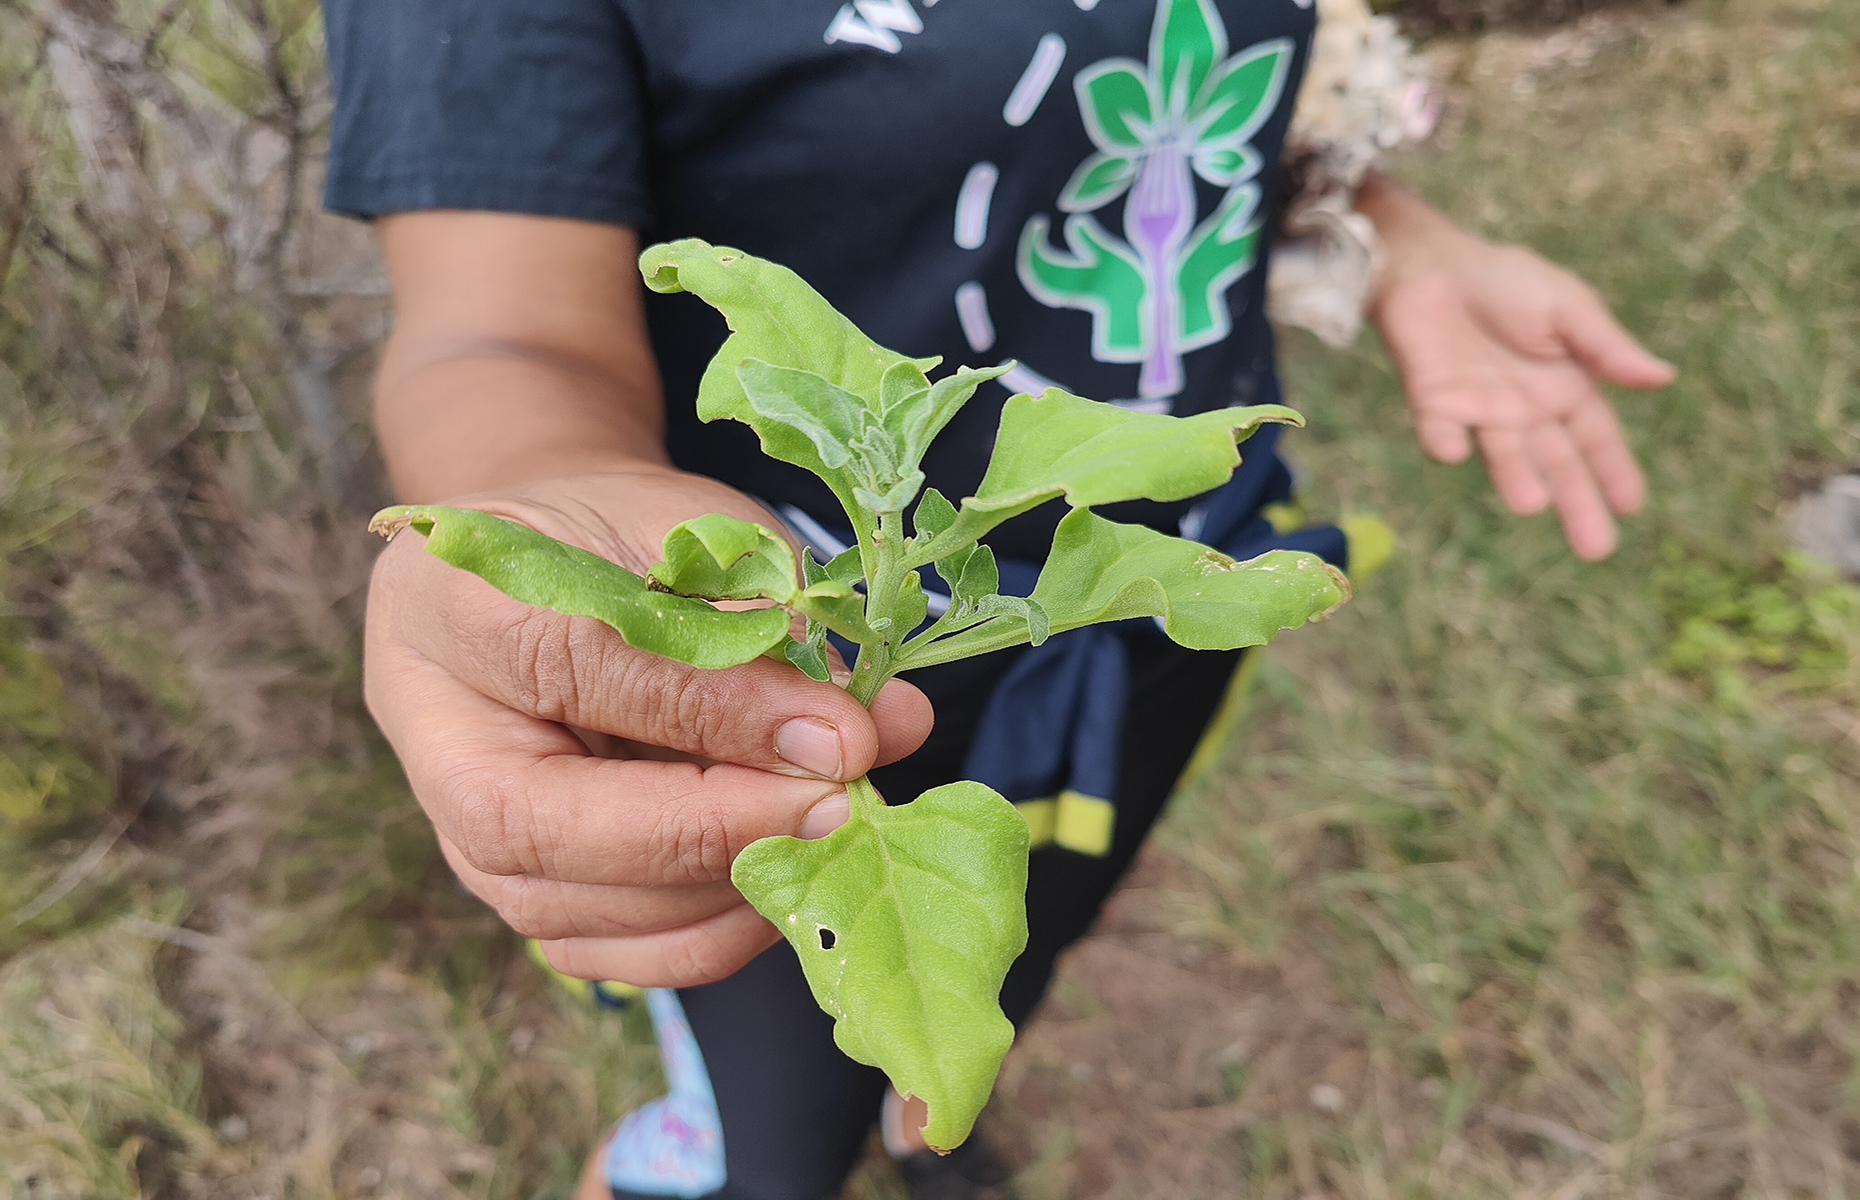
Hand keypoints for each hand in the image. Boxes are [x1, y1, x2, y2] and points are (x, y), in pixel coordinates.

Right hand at [363, 466, 933, 985]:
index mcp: (452, 607)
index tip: (842, 734)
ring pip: (598, 914)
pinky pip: (631, 955)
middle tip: (849, 801)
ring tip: (839, 825)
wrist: (554, 575)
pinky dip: (726, 926)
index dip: (720, 713)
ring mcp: (468, 843)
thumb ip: (756, 628)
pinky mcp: (531, 903)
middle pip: (555, 829)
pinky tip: (794, 864)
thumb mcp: (689, 540)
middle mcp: (435, 743)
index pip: (577, 668)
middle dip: (725, 828)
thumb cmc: (624, 542)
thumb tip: (869, 731)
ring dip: (738, 883)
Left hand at [1361, 176, 1674, 559]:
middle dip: (1576, 502)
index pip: (1596, 439)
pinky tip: (1452, 450)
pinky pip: (1439, 427)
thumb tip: (1664, 378)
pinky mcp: (1433, 401)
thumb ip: (1606, 347)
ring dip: (1514, 477)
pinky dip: (1443, 438)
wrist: (1435, 264)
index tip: (1632, 507)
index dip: (1613, 471)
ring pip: (1501, 454)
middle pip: (1556, 463)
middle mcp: (1526, 411)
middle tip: (1595, 548)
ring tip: (1531, 504)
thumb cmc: (1506, 283)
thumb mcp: (1568, 307)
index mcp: (1565, 388)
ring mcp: (1479, 410)